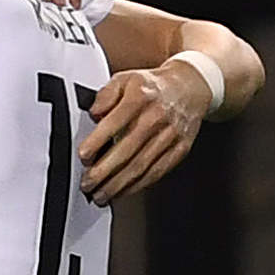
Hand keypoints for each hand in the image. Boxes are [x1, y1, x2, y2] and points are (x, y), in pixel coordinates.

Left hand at [78, 61, 210, 202]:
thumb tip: (94, 114)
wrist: (191, 87)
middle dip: (104, 171)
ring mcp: (170, 136)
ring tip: (100, 195)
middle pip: (128, 150)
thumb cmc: (152, 86)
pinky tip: (123, 192)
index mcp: (140, 98)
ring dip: (119, 184)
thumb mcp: (125, 78)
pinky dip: (138, 185)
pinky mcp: (180, 150)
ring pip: (142, 166)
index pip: (114, 123)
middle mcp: (156, 118)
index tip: (83, 157)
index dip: (97, 142)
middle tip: (87, 183)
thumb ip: (105, 95)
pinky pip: (157, 171)